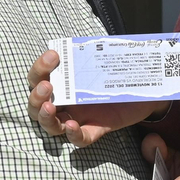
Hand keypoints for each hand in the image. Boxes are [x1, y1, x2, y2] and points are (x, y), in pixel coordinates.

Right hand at [28, 50, 165, 147]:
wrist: (143, 90)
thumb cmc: (118, 73)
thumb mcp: (105, 59)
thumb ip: (97, 50)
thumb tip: (97, 39)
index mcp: (63, 83)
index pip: (39, 77)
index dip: (40, 67)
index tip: (54, 55)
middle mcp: (65, 102)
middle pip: (37, 105)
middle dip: (36, 95)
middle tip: (47, 85)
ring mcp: (79, 118)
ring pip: (51, 125)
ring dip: (45, 117)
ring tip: (50, 107)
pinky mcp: (95, 130)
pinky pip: (80, 139)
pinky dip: (73, 134)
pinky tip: (71, 125)